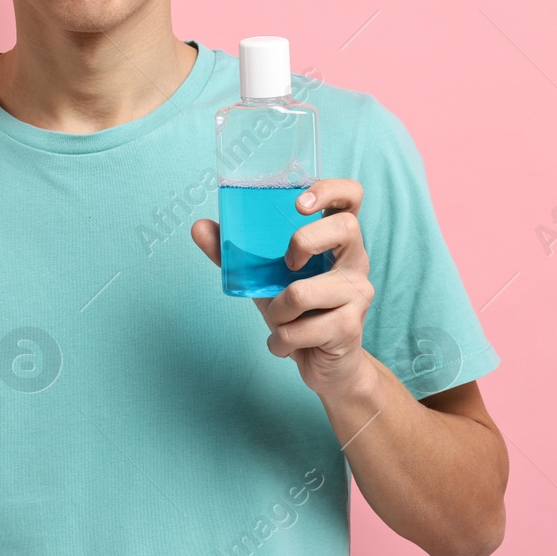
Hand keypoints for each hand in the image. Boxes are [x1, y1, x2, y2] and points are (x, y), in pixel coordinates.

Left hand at [191, 179, 374, 398]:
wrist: (324, 366)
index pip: (352, 196)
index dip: (330, 189)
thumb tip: (198, 226)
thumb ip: (235, 254)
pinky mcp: (349, 327)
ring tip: (281, 320)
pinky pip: (295, 330)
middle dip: (302, 242)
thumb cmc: (297, 312)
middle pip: (344, 227)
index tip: (298, 204)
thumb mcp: (264, 279)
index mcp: (338, 240)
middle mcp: (356, 260)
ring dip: (275, 313)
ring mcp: (358, 293)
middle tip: (287, 265)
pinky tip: (286, 344)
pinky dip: (278, 341)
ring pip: (301, 292)